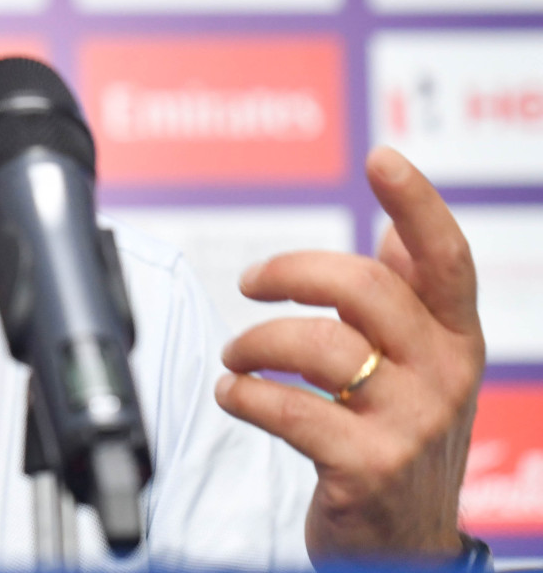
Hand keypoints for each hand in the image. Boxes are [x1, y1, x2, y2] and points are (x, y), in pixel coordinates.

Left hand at [214, 146, 485, 564]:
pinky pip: (289, 408)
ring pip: (318, 345)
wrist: (407, 551)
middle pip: (362, 288)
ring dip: (254, 342)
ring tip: (236, 358)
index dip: (416, 204)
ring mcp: (411, 424)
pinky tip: (234, 394)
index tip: (381, 157)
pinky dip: (245, 395)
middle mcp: (445, 376)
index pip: (445, 259)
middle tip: (250, 280)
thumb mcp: (423, 368)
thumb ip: (408, 300)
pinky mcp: (369, 467)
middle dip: (290, 270)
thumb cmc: (401, 439)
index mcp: (457, 340)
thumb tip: (394, 228)